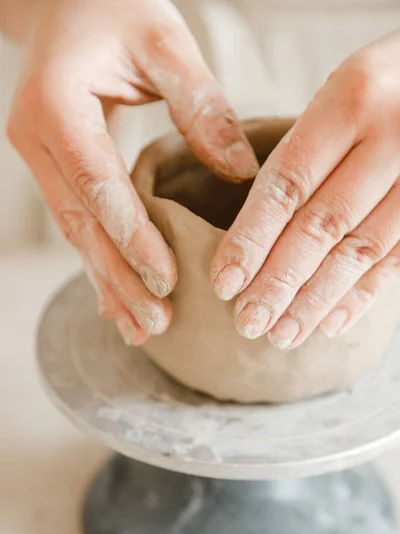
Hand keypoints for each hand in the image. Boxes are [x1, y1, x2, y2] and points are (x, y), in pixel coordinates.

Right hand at [8, 0, 257, 345]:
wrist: (62, 0)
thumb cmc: (112, 7)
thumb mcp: (162, 40)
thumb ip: (202, 105)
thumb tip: (243, 173)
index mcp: (58, 107)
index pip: (97, 186)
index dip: (131, 237)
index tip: (167, 279)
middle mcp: (38, 140)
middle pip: (82, 224)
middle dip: (120, 277)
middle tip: (157, 322)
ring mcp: (39, 158)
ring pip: (76, 234)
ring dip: (108, 282)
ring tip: (140, 327)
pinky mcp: (54, 167)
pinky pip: (77, 223)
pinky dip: (99, 262)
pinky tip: (115, 297)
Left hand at [211, 31, 399, 347]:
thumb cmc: (378, 87)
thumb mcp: (337, 93)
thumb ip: (300, 153)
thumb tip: (250, 235)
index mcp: (350, 100)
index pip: (287, 184)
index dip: (252, 239)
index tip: (224, 283)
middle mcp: (391, 137)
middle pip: (321, 225)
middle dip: (280, 282)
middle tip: (248, 323)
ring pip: (360, 251)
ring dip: (316, 299)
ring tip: (282, 334)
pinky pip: (397, 259)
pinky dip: (362, 294)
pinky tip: (331, 322)